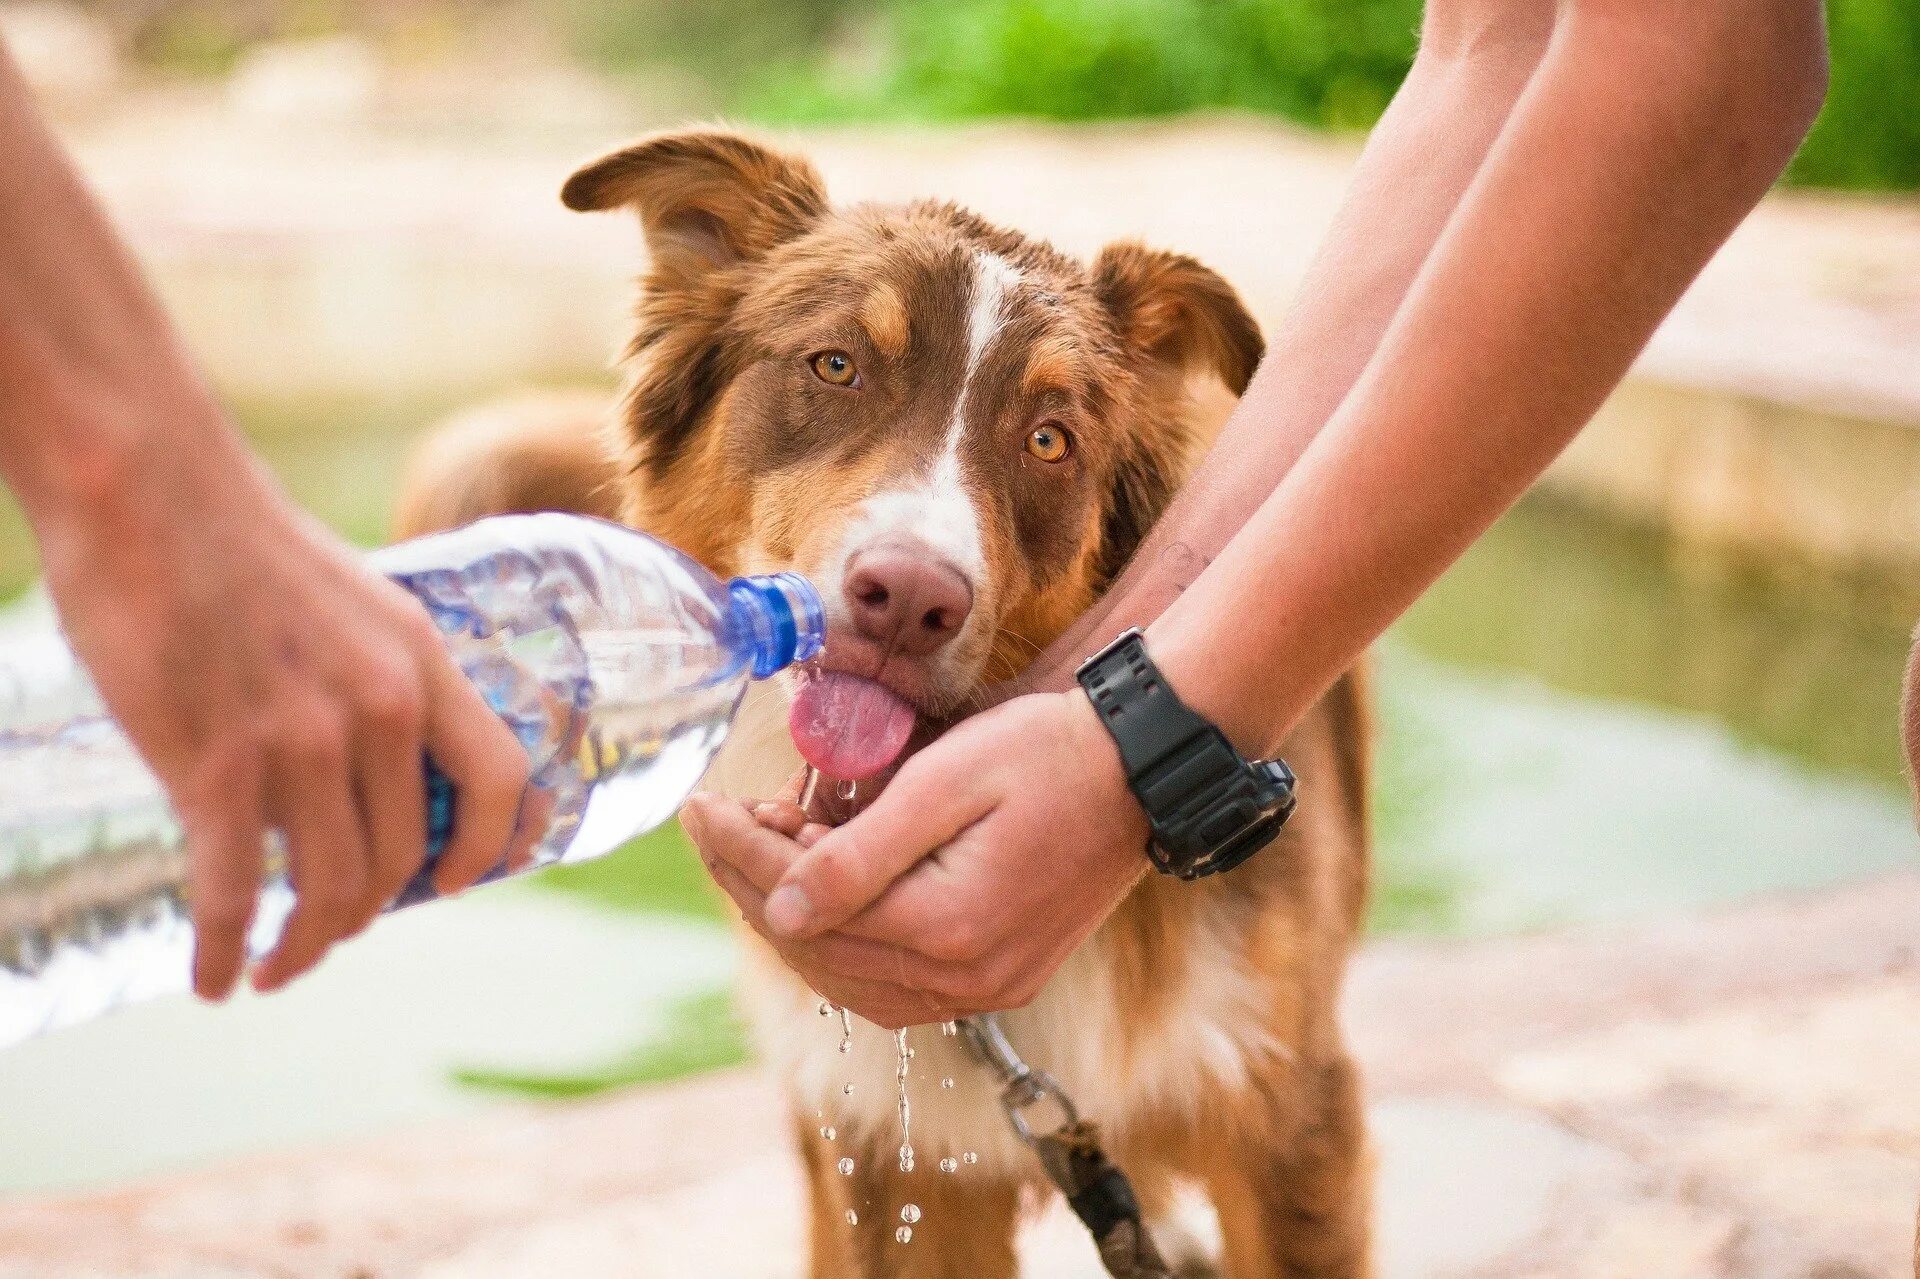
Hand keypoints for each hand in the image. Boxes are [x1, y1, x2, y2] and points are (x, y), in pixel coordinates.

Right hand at [34, 425, 535, 999]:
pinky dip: (226, 950)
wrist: (148, 490)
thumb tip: (370, 758)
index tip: (454, 885)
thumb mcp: (355, 603)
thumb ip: (376, 677)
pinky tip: (212, 978)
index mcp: (421, 662)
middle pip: (402, 856)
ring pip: (329, 888)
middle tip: (328, 931)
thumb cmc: (239, 542)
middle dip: (367, 913)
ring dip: (305, 946)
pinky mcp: (215, 766)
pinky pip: (235, 894)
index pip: (499, 778)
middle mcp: (379, 708)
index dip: (489, 847)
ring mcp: (302, 741)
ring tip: (275, 966)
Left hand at [684, 690, 1148, 1028]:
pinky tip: (823, 896)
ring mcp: (987, 988)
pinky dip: (845, 944)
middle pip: (820, 950)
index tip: (699, 806)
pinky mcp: (1001, 978)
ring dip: (795, 919)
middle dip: (755, 885)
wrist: (1142, 769)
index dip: (740, 854)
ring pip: (851, 979)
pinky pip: (895, 984)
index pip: (806, 905)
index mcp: (947, 928)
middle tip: (721, 822)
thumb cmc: (1047, 754)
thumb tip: (778, 909)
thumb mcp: (946, 782)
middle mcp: (966, 979)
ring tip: (766, 849)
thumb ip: (859, 854)